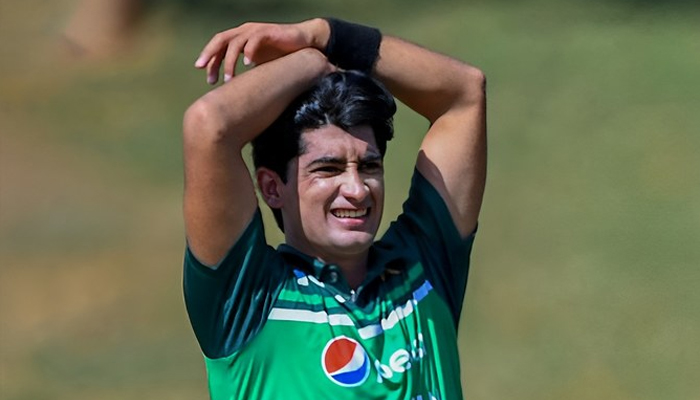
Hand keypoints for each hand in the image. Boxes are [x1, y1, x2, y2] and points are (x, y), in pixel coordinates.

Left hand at [194, 18, 329, 84]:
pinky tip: (247, 65)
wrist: (305, 43)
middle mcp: (245, 31)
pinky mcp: (269, 32)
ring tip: (229, 78)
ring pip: (235, 42)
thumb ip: (247, 73)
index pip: (219, 47)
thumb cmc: (282, 55)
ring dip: (230, 61)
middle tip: (202, 70)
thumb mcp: (260, 65)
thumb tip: (237, 94)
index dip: (211, 61)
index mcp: (241, 38)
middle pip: (221, 40)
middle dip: (210, 55)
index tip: (208, 79)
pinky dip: (249, 52)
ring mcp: (256, 30)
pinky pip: (254, 40)